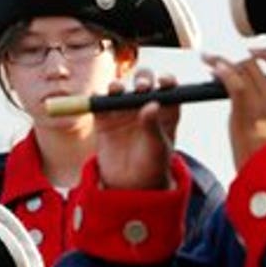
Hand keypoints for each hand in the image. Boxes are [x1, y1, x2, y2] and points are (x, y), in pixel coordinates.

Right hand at [93, 68, 179, 189]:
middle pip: (143, 83)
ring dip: (118, 86)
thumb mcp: (157, 148)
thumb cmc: (152, 166)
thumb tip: (151, 104)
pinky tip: (98, 97)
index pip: (168, 89)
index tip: (164, 81)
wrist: (131, 186)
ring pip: (120, 90)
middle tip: (142, 86)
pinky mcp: (104, 121)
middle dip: (142, 79)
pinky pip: (100, 105)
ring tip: (116, 90)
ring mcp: (124, 112)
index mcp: (165, 111)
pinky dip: (97, 99)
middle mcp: (143, 106)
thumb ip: (153, 126)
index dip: (167, 81)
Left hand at [203, 48, 265, 169]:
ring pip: (245, 68)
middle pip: (258, 65)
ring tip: (209, 58)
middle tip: (220, 59)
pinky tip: (212, 67)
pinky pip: (235, 82)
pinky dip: (223, 70)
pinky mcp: (245, 110)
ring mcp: (262, 102)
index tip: (255, 50)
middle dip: (237, 58)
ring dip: (224, 60)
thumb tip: (251, 105)